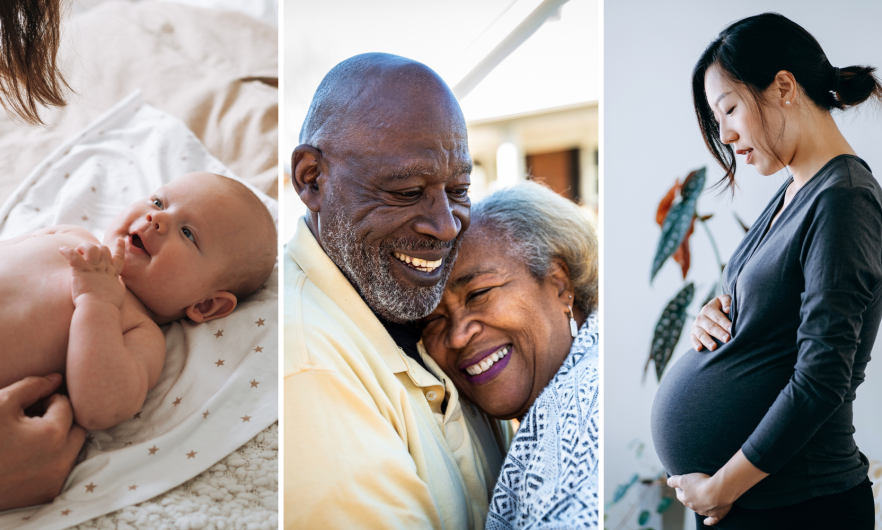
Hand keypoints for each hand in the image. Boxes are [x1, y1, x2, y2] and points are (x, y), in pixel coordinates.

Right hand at [0, 374, 86, 509]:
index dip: (47, 400)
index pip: (66, 404)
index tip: (28, 407)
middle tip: (31, 421)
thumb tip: (57, 378)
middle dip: (60, 420)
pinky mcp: (47, 495)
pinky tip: (28, 457)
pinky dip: (52, 460)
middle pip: (77, 428)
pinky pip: (62, 470)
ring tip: (29, 438)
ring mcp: (55, 480)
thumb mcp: (1, 403)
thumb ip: (33, 386)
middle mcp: (61, 460)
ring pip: (73, 450)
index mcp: (52, 434)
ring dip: (59, 440)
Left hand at [60, 239, 125, 308]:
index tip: (120, 240)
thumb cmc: (108, 306)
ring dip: (84, 247)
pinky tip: (61, 249)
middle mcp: (104, 269)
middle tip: (87, 252)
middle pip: (103, 249)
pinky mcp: (81, 271)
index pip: (119, 258)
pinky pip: (73, 255)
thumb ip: (119, 285)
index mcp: (113, 274)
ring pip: (91, 248)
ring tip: (77, 251)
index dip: (120, 248)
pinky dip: (67, 251)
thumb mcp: (119, 294)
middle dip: (96, 247)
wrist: (98, 309)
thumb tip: (119, 280)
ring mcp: (93, 269)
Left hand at [668, 473, 731, 525]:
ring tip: (700, 498)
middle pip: (689, 501)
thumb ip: (674, 481)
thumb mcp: (683, 479)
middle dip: (690, 495)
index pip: (679, 494)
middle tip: (693, 488)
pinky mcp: (717, 514)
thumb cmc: (700, 484)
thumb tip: (668, 482)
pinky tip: (705, 522)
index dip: (679, 488)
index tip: (681, 483)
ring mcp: (705, 512)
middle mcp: (694, 507)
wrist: (718, 491)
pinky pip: (711, 520)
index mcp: (685, 499)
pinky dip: (708, 521)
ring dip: (699, 504)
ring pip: (699, 509)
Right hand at [690, 295, 731, 350]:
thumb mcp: (724, 300)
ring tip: (714, 347)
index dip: (725, 324)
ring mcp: (696, 326)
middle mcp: (700, 317)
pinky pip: (693, 339)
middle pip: (710, 326)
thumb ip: (727, 302)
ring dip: (707, 341)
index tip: (732, 330)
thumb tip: (727, 310)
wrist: (712, 313)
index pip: (718, 317)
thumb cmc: (722, 308)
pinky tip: (699, 349)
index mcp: (708, 308)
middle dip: (719, 333)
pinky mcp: (692, 334)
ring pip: (701, 334)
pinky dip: (695, 344)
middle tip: (727, 339)